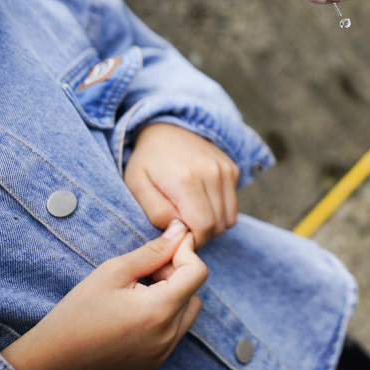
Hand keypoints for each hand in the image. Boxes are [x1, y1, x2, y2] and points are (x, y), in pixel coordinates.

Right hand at [1, 221, 206, 369]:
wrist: (49, 363)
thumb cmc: (75, 315)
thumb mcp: (112, 273)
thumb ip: (152, 252)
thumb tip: (180, 231)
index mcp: (159, 311)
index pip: (198, 272)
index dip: (185, 252)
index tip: (168, 244)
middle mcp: (167, 336)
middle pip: (195, 292)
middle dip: (177, 274)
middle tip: (145, 271)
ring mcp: (162, 353)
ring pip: (188, 313)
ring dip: (174, 296)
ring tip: (140, 291)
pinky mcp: (154, 364)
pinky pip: (174, 333)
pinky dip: (165, 317)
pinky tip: (136, 312)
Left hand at [125, 123, 238, 247]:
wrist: (166, 128)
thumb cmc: (147, 161)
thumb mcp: (137, 186)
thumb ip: (156, 212)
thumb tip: (179, 231)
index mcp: (186, 180)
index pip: (204, 227)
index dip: (193, 241)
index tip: (177, 239)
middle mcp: (212, 173)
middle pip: (218, 225)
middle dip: (202, 235)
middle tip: (182, 229)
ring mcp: (225, 170)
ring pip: (229, 218)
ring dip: (212, 225)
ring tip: (191, 216)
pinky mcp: (232, 169)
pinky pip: (232, 204)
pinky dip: (219, 210)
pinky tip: (200, 201)